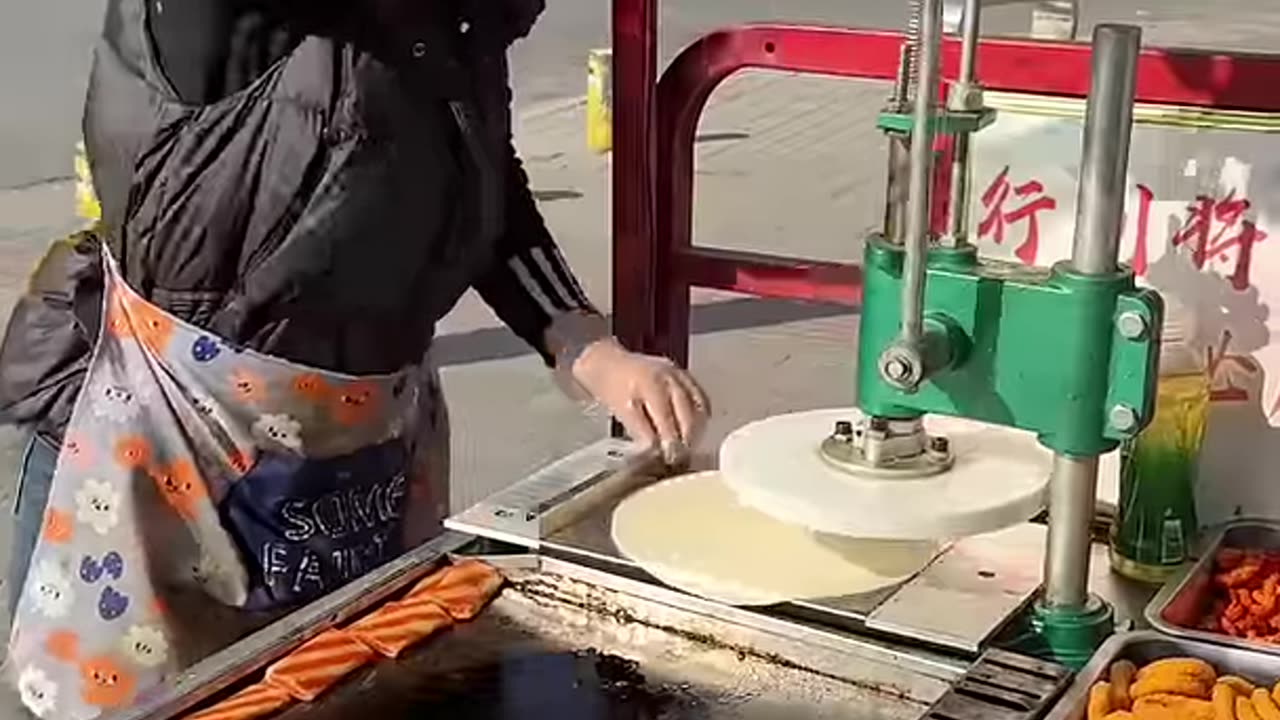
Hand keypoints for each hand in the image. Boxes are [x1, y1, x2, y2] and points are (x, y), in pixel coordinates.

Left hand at [571, 338, 709, 462]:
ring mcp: (679, 374)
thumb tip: (654, 450)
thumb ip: (639, 429)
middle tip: (681, 457)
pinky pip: (700, 397)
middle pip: (686, 413)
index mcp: (650, 385)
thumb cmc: (611, 386)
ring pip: (698, 406)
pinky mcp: (684, 375)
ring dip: (696, 428)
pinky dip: (700, 415)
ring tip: (689, 446)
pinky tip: (695, 429)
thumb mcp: (620, 409)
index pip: (666, 419)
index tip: (670, 458)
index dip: (669, 441)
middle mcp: (669, 377)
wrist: (608, 362)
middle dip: (686, 438)